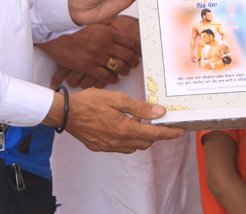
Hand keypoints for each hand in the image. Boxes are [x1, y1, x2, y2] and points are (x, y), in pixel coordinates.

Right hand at [40, 22, 141, 89]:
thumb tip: (116, 25)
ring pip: (119, 67)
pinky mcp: (89, 67)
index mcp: (109, 33)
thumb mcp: (94, 23)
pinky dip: (111, 79)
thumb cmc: (74, 29)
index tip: (140, 52)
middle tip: (135, 64)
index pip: (131, 42)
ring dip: (124, 71)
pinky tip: (113, 79)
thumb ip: (107, 25)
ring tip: (124, 71)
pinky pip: (105, 76)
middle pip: (128, 56)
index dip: (138, 49)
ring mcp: (98, 57)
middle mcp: (106, 44)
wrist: (57, 37)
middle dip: (134, 62)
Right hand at [44, 88, 183, 152]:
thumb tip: (159, 112)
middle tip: (156, 120)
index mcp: (125, 129)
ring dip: (140, 136)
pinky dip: (127, 139)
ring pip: (133, 146)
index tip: (180, 132)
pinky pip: (120, 147)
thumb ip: (139, 107)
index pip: (153, 134)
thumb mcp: (117, 99)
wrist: (65, 113)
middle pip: (145, 142)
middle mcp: (118, 141)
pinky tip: (123, 126)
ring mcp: (108, 146)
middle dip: (155, 134)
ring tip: (136, 120)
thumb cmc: (89, 102)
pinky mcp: (100, 147)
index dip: (169, 134)